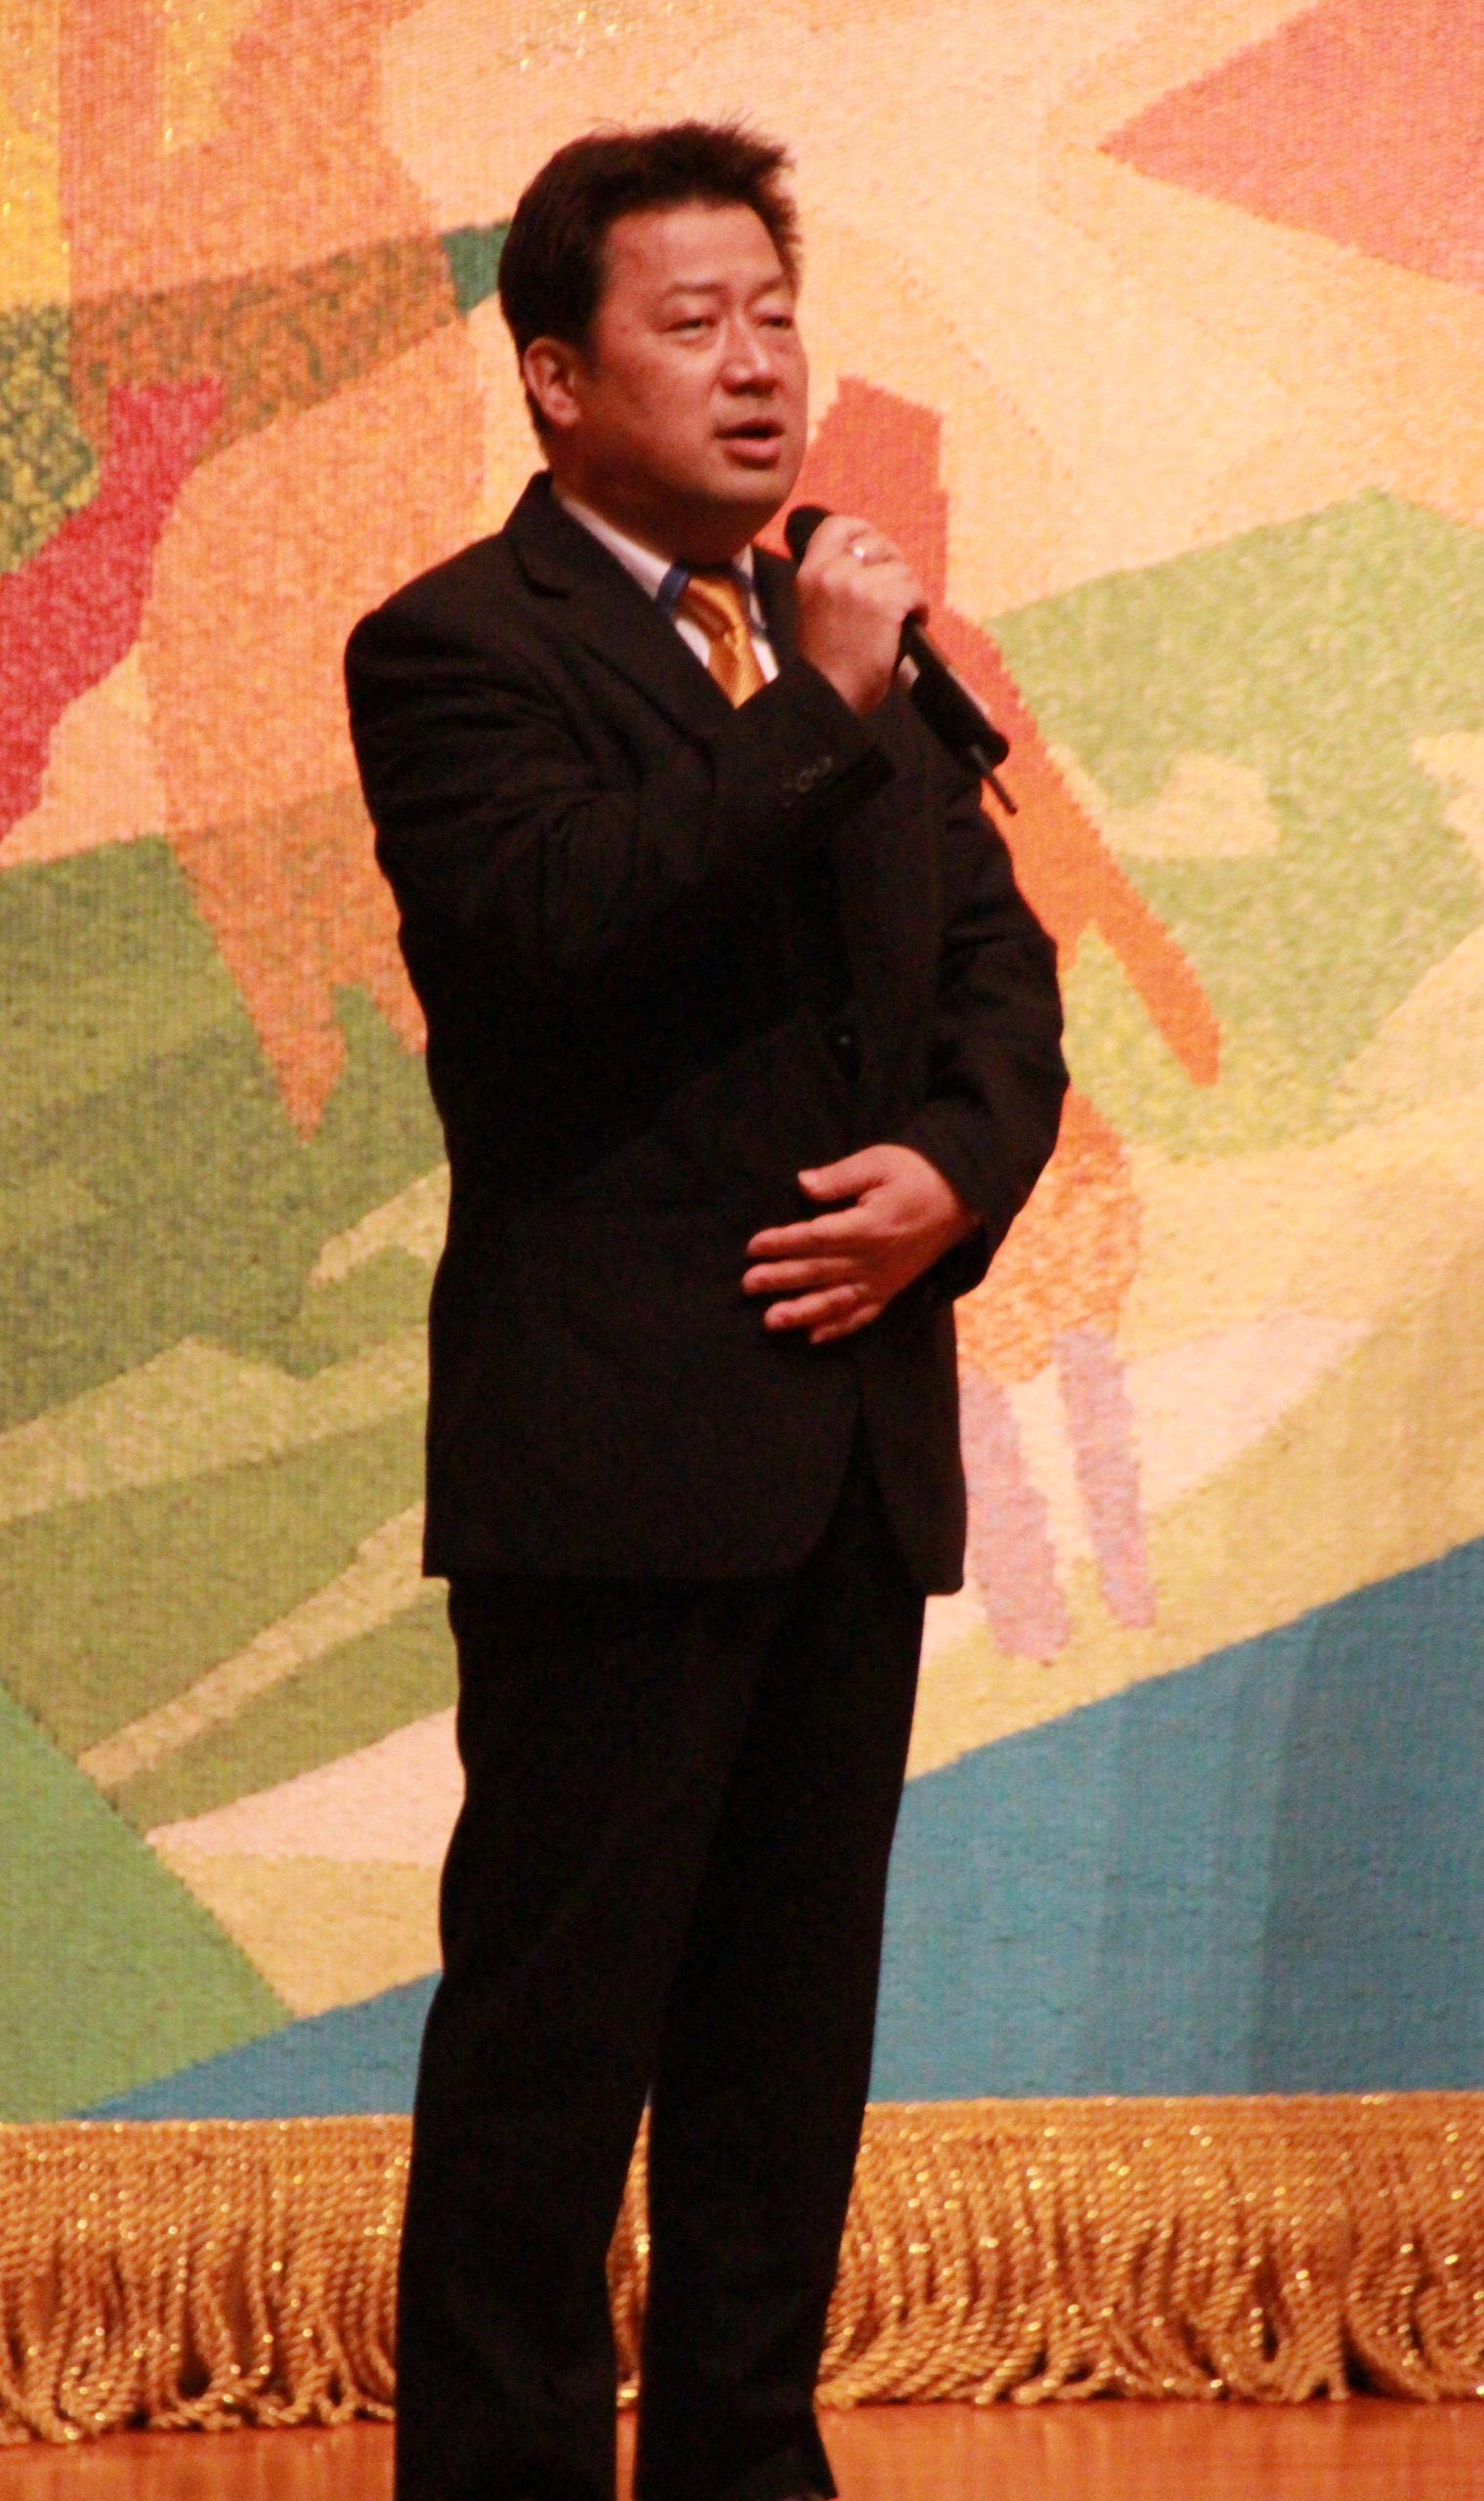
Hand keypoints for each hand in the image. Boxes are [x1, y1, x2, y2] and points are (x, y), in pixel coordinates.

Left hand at [743, 1145, 977, 1345]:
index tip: (753, 1246)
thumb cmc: (917, 1173)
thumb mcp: (879, 1162)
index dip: (783, 1242)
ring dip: (803, 1312)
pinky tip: (814, 1337)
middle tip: (748, 1284)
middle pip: (820, 1271)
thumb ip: (840, 1178)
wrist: (963, 1197)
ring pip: (837, 1301)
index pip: (817, 1238)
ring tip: (771, 1320)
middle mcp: (875, 1259)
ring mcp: (884, 1279)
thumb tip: (803, 1184)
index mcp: (869, 1226)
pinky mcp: (893, 1288)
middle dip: (781, 1278)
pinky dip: (840, 1328)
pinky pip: (864, 1314)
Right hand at [793, 513, 926, 715]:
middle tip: (895, 593)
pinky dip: (920, 609)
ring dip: (908, 593)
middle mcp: (831, 571)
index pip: (837, 525)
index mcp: (810, 571)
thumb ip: (836, 580)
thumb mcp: (817, 608)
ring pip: (900, 569)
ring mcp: (858, 584)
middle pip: (876, 543)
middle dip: (892, 565)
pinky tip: (911, 625)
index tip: (877, 551)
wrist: (827, 695)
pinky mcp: (884, 602)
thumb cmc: (827, 662)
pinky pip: (915, 591)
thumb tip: (875, 560)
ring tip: (900, 618)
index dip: (862, 531)